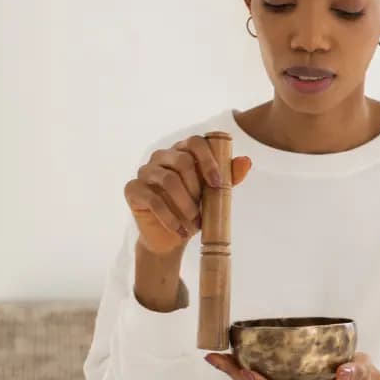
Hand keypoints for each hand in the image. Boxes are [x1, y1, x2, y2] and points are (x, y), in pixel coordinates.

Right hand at [123, 135, 252, 253]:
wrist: (172, 237)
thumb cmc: (195, 209)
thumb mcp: (215, 194)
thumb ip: (229, 177)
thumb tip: (246, 161)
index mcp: (182, 151)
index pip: (196, 142)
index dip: (209, 161)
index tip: (218, 184)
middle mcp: (162, 156)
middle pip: (182, 160)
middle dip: (197, 188)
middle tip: (202, 210)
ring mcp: (145, 171)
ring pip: (168, 180)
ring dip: (185, 205)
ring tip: (194, 223)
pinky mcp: (132, 189)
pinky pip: (153, 200)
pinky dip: (170, 218)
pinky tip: (180, 231)